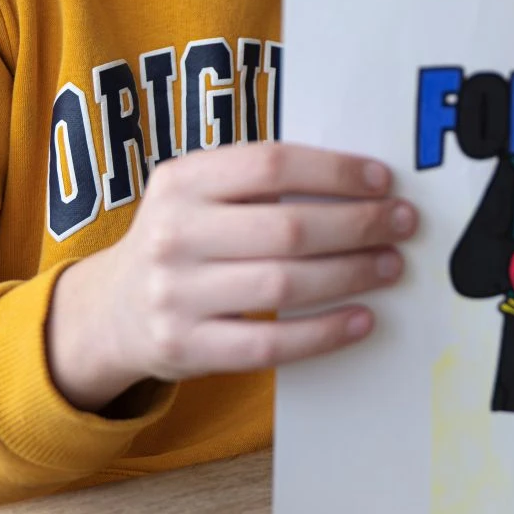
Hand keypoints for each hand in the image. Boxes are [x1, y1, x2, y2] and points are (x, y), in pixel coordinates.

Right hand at [46, 143, 416, 411]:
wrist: (111, 310)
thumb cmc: (184, 238)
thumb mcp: (199, 193)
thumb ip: (258, 181)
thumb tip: (359, 181)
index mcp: (182, 180)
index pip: (271, 165)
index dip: (334, 171)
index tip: (382, 180)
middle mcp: (174, 234)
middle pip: (287, 228)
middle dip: (358, 225)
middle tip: (402, 224)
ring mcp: (175, 295)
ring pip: (283, 286)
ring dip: (351, 275)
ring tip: (390, 266)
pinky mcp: (186, 348)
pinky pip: (269, 345)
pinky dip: (324, 334)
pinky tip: (362, 319)